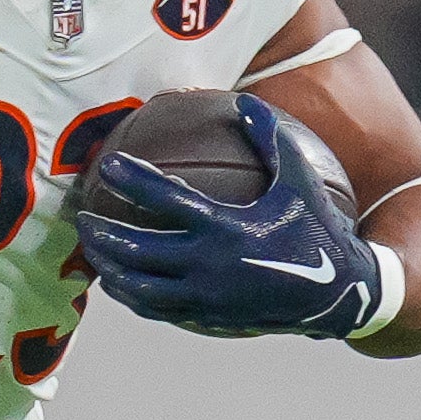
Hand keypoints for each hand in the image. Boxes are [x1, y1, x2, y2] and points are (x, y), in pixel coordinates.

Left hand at [74, 91, 386, 340]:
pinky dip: (132, 295)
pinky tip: (119, 282)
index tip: (107, 163)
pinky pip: (157, 309)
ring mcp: (206, 297)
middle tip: (83, 217)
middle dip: (104, 234)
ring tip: (92, 253)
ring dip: (110, 270)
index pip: (167, 200)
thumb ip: (272, 139)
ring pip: (140, 288)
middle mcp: (211, 266)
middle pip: (139, 252)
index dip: (133, 180)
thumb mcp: (300, 180)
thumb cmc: (317, 228)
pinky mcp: (207, 317)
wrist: (337, 293)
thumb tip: (245, 102)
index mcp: (228, 228)